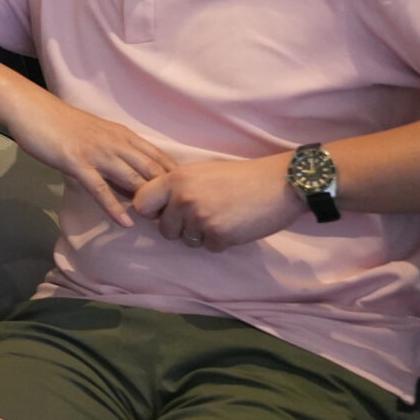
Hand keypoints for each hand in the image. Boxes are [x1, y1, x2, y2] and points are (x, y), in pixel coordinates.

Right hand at [0, 84, 175, 228]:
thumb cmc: (60, 122)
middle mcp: (116, 143)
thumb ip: (115, 153)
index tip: (189, 198)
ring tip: (162, 224)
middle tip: (182, 217)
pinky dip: (114, 206)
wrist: (30, 108)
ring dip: (148, 201)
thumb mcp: (96, 134)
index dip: (177, 179)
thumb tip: (130, 177)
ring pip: (131, 178)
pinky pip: (99, 187)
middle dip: (170, 194)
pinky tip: (125, 222)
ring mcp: (97, 153)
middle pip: (152, 170)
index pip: (160, 158)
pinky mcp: (76, 162)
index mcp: (123, 135)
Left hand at [131, 155, 302, 250]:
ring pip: (187, 241)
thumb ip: (177, 187)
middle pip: (164, 229)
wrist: (278, 184)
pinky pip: (210, 247)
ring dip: (201, 235)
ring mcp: (200, 218)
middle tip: (200, 217)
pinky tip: (234, 225)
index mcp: (175, 179)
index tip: (162, 212)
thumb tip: (158, 205)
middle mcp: (183, 199)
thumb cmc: (239, 176)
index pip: (141, 203)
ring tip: (221, 217)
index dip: (151, 211)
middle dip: (179, 228)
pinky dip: (221, 241)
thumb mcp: (200, 171)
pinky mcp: (218, 235)